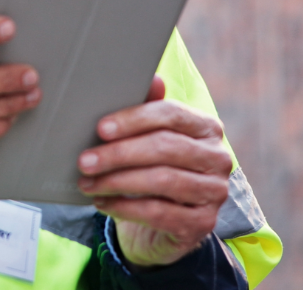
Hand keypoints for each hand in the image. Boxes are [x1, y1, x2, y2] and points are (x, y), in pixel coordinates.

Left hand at [76, 76, 232, 267]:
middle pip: (165, 148)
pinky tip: (102, 203)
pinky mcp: (203, 223)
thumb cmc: (154, 167)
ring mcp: (214, 192)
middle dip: (119, 154)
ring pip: (162, 180)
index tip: (100, 129)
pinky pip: (160, 213)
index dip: (134, 120)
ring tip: (86, 183)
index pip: (171, 114)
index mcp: (206, 127)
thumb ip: (148, 109)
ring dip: (117, 182)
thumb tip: (152, 78)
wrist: (167, 221)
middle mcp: (218, 157)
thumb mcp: (149, 137)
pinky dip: (125, 208)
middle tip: (84, 161)